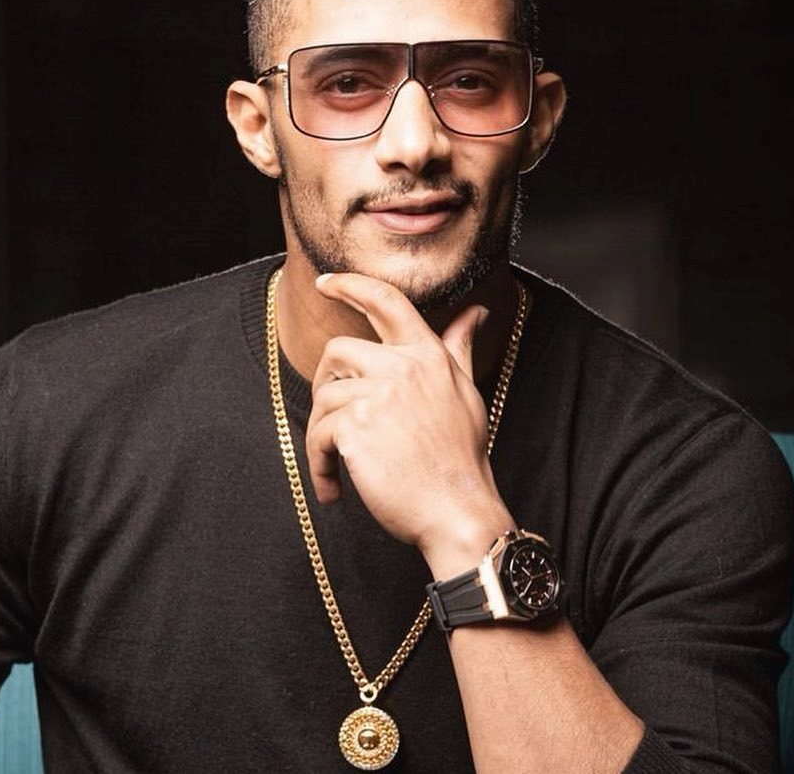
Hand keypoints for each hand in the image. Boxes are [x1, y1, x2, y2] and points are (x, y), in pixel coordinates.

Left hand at [307, 272, 512, 563]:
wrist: (457, 512)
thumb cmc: (461, 458)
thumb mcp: (465, 393)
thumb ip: (458, 348)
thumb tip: (475, 313)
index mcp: (427, 354)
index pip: (386, 301)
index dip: (351, 284)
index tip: (326, 282)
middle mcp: (402, 367)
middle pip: (337, 350)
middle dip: (328, 383)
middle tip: (337, 423)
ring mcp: (377, 395)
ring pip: (324, 397)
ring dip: (324, 435)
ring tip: (340, 466)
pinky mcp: (354, 427)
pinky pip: (317, 435)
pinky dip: (319, 465)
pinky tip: (335, 488)